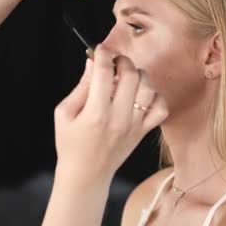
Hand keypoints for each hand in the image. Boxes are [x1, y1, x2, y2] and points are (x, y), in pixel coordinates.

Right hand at [53, 45, 168, 181]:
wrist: (86, 175)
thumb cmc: (70, 144)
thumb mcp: (64, 113)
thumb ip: (80, 87)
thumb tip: (91, 63)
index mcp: (95, 113)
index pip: (104, 72)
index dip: (102, 54)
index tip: (99, 50)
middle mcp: (118, 118)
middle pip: (130, 75)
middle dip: (121, 61)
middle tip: (113, 62)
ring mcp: (134, 125)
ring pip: (148, 87)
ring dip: (138, 76)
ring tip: (125, 78)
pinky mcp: (143, 132)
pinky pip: (161, 107)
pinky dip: (154, 97)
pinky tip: (139, 96)